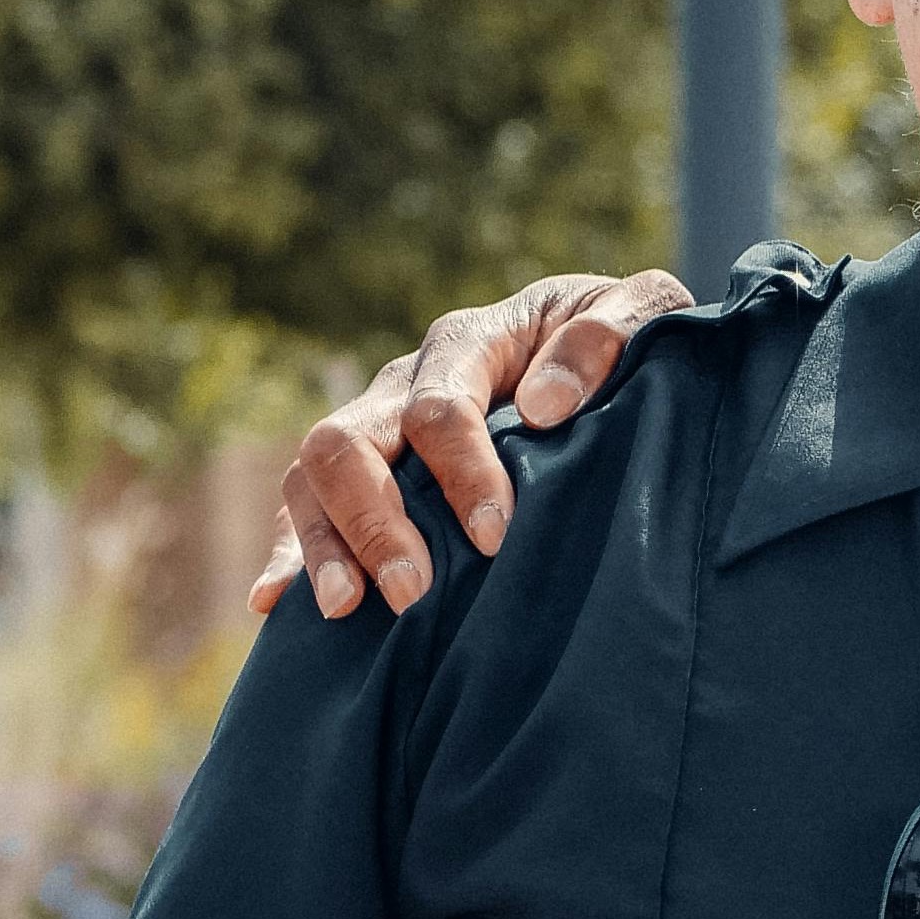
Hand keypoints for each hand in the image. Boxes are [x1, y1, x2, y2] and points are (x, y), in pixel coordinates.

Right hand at [253, 270, 690, 617]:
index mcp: (470, 342)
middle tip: (415, 589)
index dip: (462, 473)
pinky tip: (277, 605)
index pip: (441, 409)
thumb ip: (609, 336)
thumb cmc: (629, 339)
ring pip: (313, 476)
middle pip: (349, 442)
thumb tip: (545, 404)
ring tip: (349, 607)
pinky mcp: (367, 472)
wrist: (613, 349)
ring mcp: (377, 425)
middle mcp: (405, 382)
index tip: (495, 535)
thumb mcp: (642, 311)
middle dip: (375, 520)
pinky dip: (290, 554)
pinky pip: (306, 507)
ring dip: (327, 544)